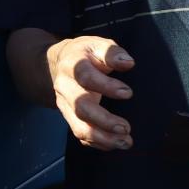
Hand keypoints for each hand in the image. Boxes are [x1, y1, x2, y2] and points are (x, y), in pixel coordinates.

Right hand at [47, 36, 134, 150]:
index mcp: (73, 65)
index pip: (86, 77)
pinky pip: (80, 135)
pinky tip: (114, 144)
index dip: (106, 86)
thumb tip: (128, 62)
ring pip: (78, 126)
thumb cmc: (86, 54)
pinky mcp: (68, 117)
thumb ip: (111, 52)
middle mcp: (65, 87)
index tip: (128, 93)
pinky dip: (97, 143)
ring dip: (102, 138)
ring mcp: (65, 105)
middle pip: (80, 107)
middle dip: (104, 120)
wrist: (59, 63)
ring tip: (125, 142)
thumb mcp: (97, 44)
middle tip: (126, 127)